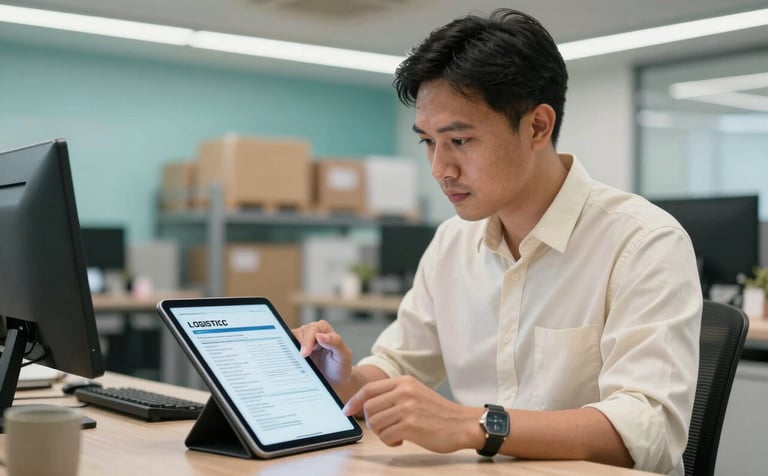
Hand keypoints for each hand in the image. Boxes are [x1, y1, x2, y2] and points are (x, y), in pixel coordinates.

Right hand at [292, 320, 352, 386]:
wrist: (334, 382)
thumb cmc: (341, 366)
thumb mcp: (343, 355)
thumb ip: (335, 342)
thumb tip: (320, 335)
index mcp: (323, 329)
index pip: (311, 330)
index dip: (307, 341)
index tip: (304, 354)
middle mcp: (310, 333)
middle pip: (297, 334)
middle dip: (296, 347)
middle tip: (297, 360)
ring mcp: (301, 342)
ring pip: (288, 342)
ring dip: (290, 352)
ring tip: (292, 364)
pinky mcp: (294, 352)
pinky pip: (286, 352)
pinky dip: (286, 358)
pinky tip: (288, 366)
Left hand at [343, 375, 482, 452]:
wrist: (462, 424)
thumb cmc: (438, 413)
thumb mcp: (416, 393)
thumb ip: (394, 395)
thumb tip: (367, 405)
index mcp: (404, 382)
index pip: (369, 389)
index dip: (354, 401)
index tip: (346, 410)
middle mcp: (404, 391)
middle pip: (368, 407)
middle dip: (370, 422)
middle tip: (383, 428)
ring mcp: (407, 408)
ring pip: (374, 423)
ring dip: (381, 433)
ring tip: (396, 434)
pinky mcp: (411, 425)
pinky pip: (386, 436)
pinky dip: (390, 442)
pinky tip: (403, 440)